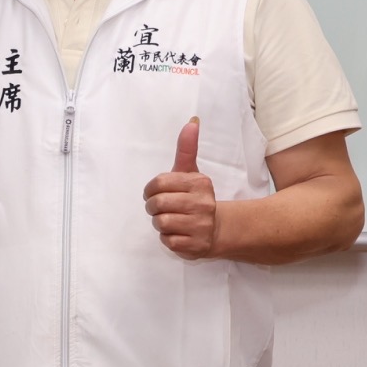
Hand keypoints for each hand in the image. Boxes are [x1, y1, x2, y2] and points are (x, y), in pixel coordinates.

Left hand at [143, 117, 217, 258]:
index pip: (159, 183)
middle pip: (157, 203)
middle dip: (153, 207)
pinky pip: (167, 241)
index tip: (156, 192)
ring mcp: (201, 226)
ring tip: (172, 220)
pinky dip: (167, 238)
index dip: (150, 189)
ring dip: (160, 223)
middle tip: (162, 208)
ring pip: (160, 222)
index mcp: (200, 183)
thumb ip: (187, 149)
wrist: (216, 229)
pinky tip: (179, 234)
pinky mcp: (196, 245)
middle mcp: (204, 203)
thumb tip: (192, 121)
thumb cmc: (194, 197)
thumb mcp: (190, 172)